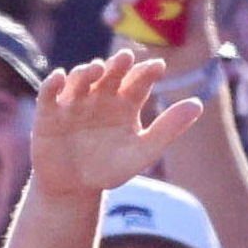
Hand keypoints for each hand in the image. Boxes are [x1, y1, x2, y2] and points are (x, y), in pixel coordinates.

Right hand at [28, 51, 207, 199]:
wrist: (75, 189)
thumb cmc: (110, 168)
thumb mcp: (143, 152)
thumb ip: (169, 128)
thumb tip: (198, 103)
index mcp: (125, 102)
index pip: (138, 81)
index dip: (146, 72)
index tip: (158, 66)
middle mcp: (100, 96)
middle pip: (110, 75)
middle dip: (117, 66)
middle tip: (126, 58)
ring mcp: (74, 102)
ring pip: (80, 80)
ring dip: (87, 72)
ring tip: (97, 68)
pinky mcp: (49, 113)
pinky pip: (49, 95)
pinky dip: (51, 84)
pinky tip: (59, 76)